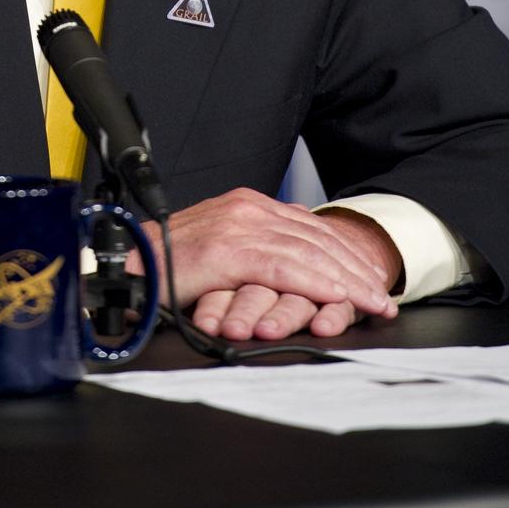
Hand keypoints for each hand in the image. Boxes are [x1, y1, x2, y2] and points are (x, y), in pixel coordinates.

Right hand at [130, 189, 401, 340]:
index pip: (306, 225)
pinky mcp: (230, 250)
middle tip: (381, 296)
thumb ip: (248, 249)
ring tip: (373, 302)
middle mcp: (245, 208)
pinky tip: (342, 299)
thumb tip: (283, 260)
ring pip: (309, 252)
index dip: (342, 252)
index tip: (367, 276)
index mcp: (244, 205)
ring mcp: (238, 225)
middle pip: (315, 236)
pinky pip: (287, 267)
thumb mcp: (216, 249)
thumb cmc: (166, 264)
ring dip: (347, 279)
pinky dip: (319, 283)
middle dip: (354, 268)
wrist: (126, 265)